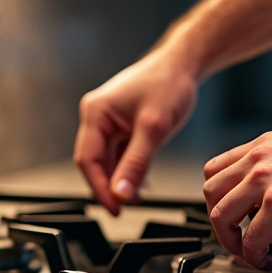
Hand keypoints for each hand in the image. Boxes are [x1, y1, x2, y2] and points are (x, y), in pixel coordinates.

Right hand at [74, 49, 198, 214]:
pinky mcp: (120, 125)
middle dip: (110, 186)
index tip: (115, 208)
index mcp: (96, 112)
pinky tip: (141, 182)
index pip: (88, 160)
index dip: (99, 188)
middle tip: (127, 206)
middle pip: (95, 162)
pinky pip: (118, 154)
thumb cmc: (168, 83)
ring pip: (108, 160)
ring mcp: (108, 121)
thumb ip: (136, 163)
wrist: (183, 64)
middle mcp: (97, 116)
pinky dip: (128, 170)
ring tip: (138, 196)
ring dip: (120, 180)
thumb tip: (121, 193)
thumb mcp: (154, 128)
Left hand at [202, 130, 271, 269]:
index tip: (231, 215)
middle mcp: (259, 159)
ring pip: (220, 216)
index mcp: (264, 146)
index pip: (217, 169)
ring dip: (231, 242)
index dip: (220, 197)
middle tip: (237, 238)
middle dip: (220, 222)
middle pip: (210, 193)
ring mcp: (265, 181)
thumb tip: (267, 194)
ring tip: (251, 253)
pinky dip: (255, 257)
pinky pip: (250, 240)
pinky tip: (271, 260)